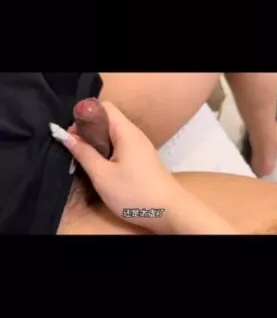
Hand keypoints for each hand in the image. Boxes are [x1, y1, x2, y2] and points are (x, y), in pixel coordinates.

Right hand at [66, 101, 179, 232]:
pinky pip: (120, 147)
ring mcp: (140, 146)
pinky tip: (102, 169)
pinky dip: (107, 152)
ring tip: (86, 161)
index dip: (85, 116)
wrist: (168, 210)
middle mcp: (134, 134)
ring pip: (113, 135)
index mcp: (126, 131)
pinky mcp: (141, 158)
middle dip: (88, 132)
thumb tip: (67, 136)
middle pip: (108, 120)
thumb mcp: (102, 175)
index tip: (72, 135)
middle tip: (76, 150)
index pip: (104, 107)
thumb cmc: (134, 192)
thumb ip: (84, 153)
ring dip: (97, 144)